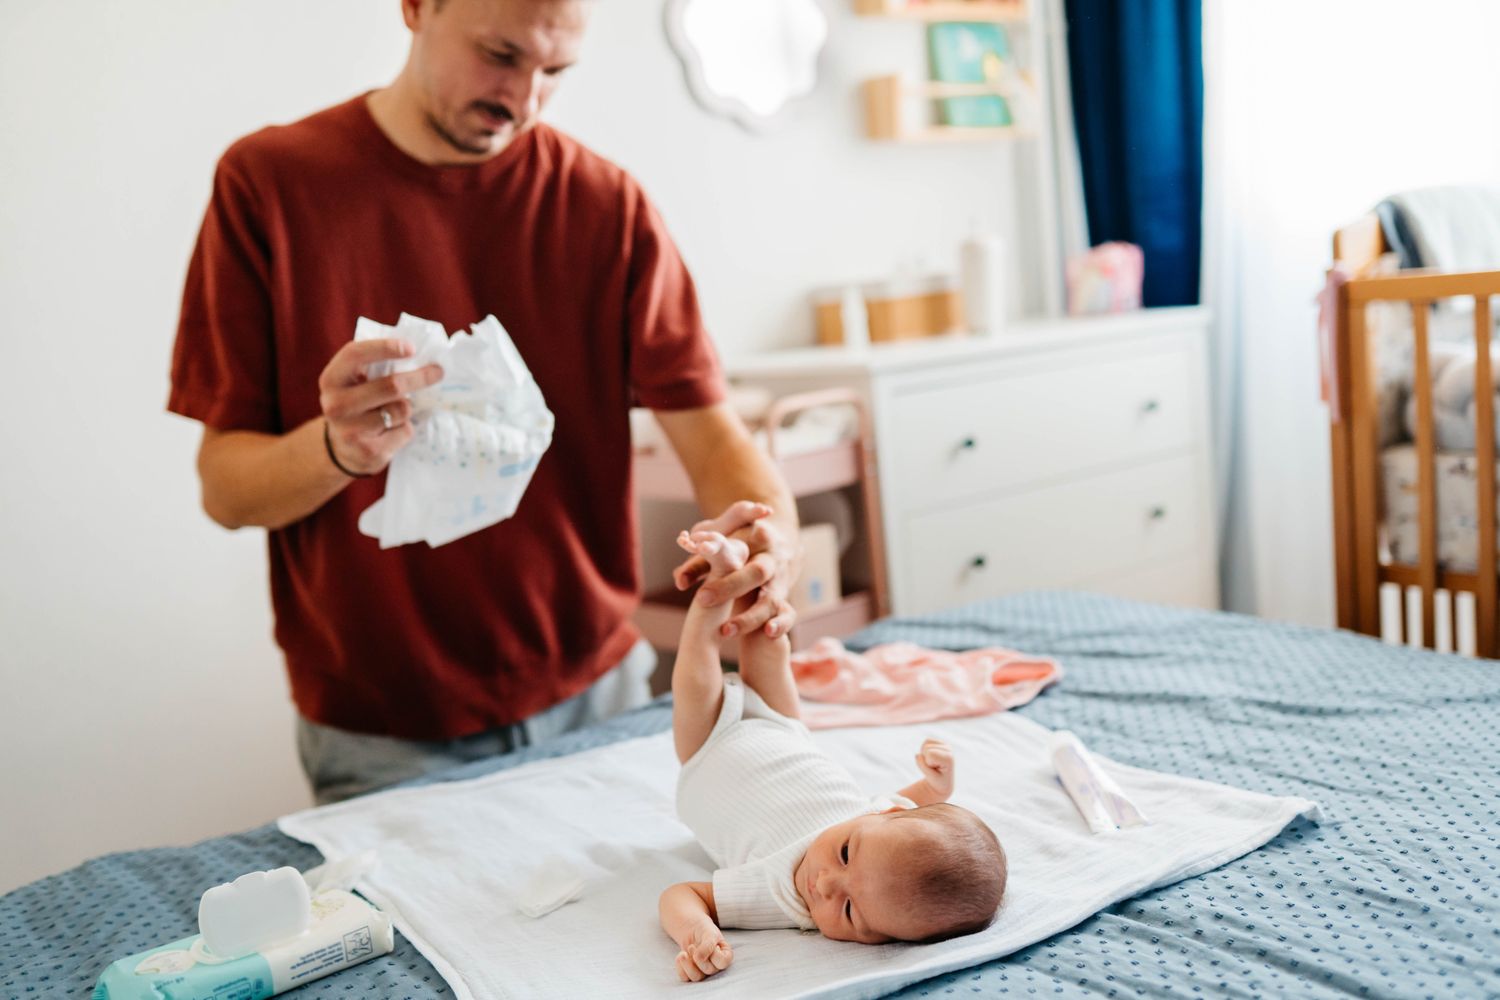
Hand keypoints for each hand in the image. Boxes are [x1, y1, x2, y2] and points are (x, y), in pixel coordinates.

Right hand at [318, 338, 442, 476]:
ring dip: (407, 407)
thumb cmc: (356, 405)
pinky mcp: (369, 452)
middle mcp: (336, 405)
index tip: (411, 348)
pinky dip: (405, 428)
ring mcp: (351, 431)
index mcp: (331, 380)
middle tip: (437, 371)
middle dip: (419, 377)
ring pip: (401, 409)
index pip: (355, 355)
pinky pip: (404, 431)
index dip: (384, 347)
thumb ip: (373, 367)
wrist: (341, 450)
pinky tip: (390, 431)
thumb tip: (419, 353)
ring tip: (394, 411)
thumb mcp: (354, 384)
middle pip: (391, 386)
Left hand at [672, 500, 797, 638]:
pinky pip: (788, 614)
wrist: (781, 548)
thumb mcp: (722, 544)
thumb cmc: (742, 546)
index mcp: (756, 536)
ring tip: (726, 631)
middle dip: (729, 587)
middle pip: (756, 572)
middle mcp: (771, 559)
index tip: (693, 558)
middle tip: (702, 600)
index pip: (735, 543)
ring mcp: (781, 580)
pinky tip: (768, 633)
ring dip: (749, 616)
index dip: (714, 549)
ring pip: (770, 598)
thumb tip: (679, 579)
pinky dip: (780, 624)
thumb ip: (700, 562)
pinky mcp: (786, 599)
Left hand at [675, 921, 732, 981]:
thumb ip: (708, 945)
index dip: (714, 953)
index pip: (723, 962)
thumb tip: (698, 958)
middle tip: (692, 946)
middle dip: (699, 958)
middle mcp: (716, 967)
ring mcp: (704, 972)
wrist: (692, 930)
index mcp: (725, 956)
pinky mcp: (691, 973)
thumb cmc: (705, 931)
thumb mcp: (709, 934)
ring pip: (697, 977)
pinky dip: (680, 968)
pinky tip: (680, 956)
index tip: (709, 942)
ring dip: (688, 965)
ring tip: (683, 953)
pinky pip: (686, 978)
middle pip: (709, 970)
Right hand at [914, 738, 954, 800]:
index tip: (935, 770)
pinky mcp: (940, 742)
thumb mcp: (930, 777)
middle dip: (926, 759)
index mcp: (949, 758)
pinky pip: (926, 741)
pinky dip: (925, 750)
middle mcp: (949, 749)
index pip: (930, 754)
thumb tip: (917, 755)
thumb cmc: (938, 780)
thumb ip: (922, 766)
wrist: (942, 782)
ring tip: (933, 762)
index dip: (927, 763)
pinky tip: (932, 758)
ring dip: (925, 754)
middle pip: (926, 748)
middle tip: (934, 767)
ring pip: (926, 743)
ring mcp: (945, 744)